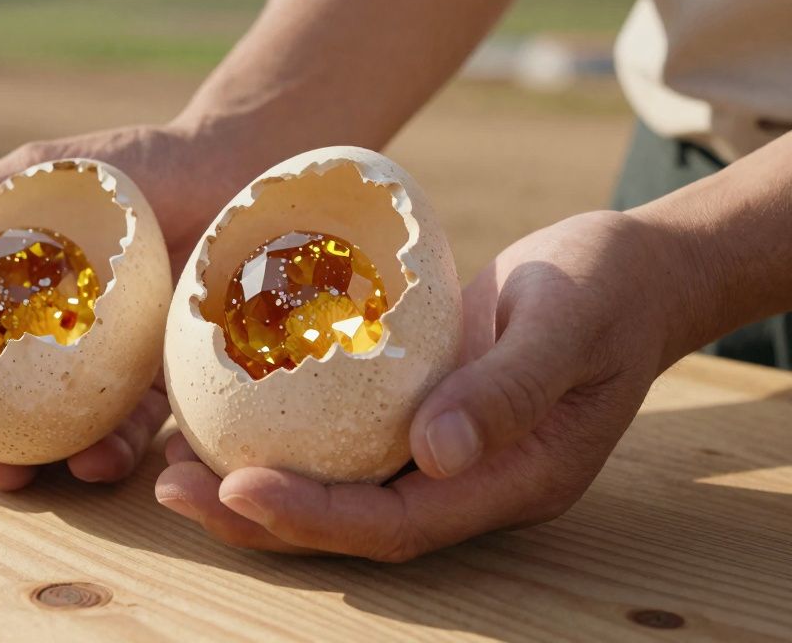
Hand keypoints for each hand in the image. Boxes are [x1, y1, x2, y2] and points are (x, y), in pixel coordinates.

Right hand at [0, 123, 237, 489]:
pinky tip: (98, 461)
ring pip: (53, 435)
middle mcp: (49, 343)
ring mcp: (103, 370)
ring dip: (25, 466)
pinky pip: (133, 429)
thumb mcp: (38, 173)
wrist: (221, 168)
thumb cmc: (122, 170)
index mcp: (7, 298)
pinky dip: (112, 453)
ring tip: (11, 476)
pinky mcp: (159, 384)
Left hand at [156, 211, 675, 557]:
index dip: (315, 518)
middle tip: (170, 486)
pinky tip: (214, 405)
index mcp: (508, 482)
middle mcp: (462, 483)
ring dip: (250, 482)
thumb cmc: (604, 287)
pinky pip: (336, 439)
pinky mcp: (411, 413)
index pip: (397, 524)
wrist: (627, 272)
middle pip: (348, 523)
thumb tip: (432, 456)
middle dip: (256, 517)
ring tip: (168, 460)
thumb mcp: (566, 324)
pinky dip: (276, 432)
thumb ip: (507, 390)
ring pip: (333, 488)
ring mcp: (437, 453)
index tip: (237, 487)